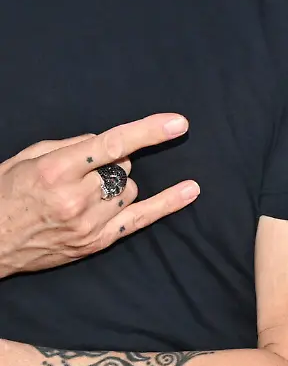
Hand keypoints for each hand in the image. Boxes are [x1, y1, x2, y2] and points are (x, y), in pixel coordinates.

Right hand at [0, 114, 198, 279]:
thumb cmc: (5, 195)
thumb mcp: (26, 159)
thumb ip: (68, 146)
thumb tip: (103, 143)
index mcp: (56, 171)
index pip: (112, 145)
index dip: (148, 132)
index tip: (177, 123)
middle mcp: (76, 198)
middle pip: (121, 168)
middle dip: (109, 163)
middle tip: (83, 172)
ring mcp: (89, 223)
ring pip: (129, 190)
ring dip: (117, 184)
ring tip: (86, 192)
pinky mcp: (97, 242)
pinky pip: (141, 219)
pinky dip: (167, 204)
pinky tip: (190, 190)